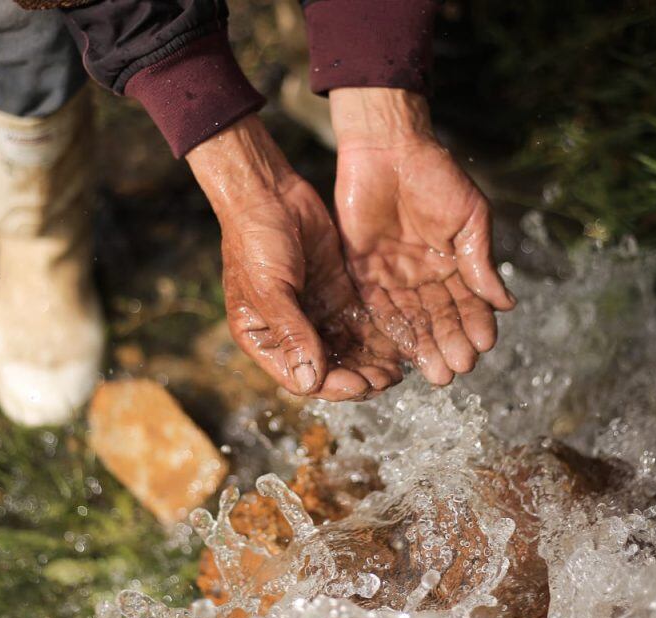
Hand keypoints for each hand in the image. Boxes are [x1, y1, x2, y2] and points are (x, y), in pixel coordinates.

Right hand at [187, 116, 401, 400]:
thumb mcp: (269, 289)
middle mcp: (291, 332)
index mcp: (264, 339)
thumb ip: (292, 333)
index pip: (301, 377)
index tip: (362, 385)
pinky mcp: (337, 294)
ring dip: (371, 362)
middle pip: (329, 369)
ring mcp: (316, 313)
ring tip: (398, 370)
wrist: (269, 193)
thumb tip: (311, 381)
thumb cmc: (256, 241)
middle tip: (387, 379)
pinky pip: (360, 324)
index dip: (333, 386)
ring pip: (348, 350)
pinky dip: (377, 338)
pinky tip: (400, 345)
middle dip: (359, 377)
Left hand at [330, 88, 515, 384]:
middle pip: (439, 318)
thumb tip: (506, 303)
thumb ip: (481, 260)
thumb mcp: (469, 216)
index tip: (483, 345)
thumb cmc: (436, 175)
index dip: (476, 324)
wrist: (387, 148)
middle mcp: (425, 276)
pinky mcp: (363, 271)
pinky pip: (376, 306)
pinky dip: (389, 329)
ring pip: (411, 320)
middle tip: (456, 368)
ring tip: (435, 371)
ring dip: (423, 346)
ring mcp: (394, 275)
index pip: (468, 303)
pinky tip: (402, 352)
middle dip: (449, 343)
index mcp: (454, 263)